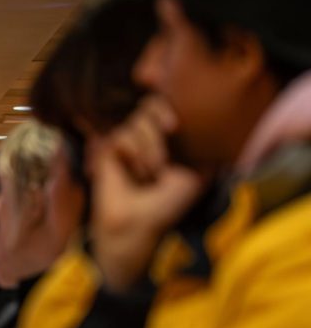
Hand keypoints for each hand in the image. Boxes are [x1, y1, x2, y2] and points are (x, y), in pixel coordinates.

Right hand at [88, 98, 205, 291]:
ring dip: (149, 149)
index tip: (174, 127)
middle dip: (160, 125)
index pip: (163, 104)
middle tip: (167, 146)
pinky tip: (133, 173)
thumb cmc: (169, 203)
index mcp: (164, 139)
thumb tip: (223, 128)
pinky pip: (120, 136)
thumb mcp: (199, 174)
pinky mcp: (105, 150)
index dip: (167, 106)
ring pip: (136, 122)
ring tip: (150, 174)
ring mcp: (122, 142)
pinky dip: (132, 155)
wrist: (140, 223)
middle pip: (149, 105)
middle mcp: (143, 136)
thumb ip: (208, 150)